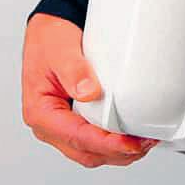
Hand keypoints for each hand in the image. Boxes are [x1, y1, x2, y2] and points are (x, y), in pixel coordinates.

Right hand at [21, 13, 158, 166]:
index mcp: (40, 113)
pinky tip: (132, 137)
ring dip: (119, 152)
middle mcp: (50, 125)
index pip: (76, 137)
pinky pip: (95, 142)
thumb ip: (74, 71)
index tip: (128, 143)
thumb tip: (89, 92)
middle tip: (144, 143)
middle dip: (117, 153)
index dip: (105, 144)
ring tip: (144, 142)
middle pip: (86, 152)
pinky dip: (114, 144)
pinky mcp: (76, 122)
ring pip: (92, 152)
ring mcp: (63, 126)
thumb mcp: (60, 49)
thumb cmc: (50, 40)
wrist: (51, 31)